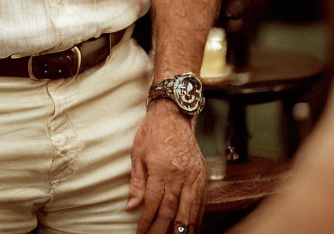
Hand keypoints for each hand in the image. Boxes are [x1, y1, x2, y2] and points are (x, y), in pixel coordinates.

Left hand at [127, 99, 206, 232]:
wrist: (173, 113)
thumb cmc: (152, 131)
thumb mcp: (137, 154)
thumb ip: (137, 183)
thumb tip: (132, 207)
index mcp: (160, 169)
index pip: (153, 204)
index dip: (147, 222)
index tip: (141, 233)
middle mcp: (179, 174)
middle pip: (171, 211)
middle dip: (162, 230)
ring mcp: (193, 175)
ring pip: (189, 210)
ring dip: (183, 229)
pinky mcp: (201, 174)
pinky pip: (201, 201)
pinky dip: (196, 216)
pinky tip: (192, 227)